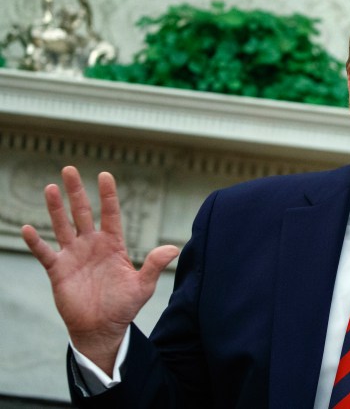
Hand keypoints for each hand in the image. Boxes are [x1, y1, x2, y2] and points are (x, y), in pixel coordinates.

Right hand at [21, 166, 178, 373]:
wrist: (102, 328)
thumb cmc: (123, 307)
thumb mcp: (143, 286)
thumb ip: (155, 265)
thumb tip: (174, 247)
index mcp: (113, 245)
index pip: (110, 214)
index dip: (108, 195)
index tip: (105, 175)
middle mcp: (92, 245)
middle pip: (82, 213)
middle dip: (76, 191)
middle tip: (69, 169)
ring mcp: (74, 256)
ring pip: (62, 226)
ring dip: (55, 208)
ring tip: (50, 188)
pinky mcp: (58, 270)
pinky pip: (45, 253)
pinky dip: (36, 241)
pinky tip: (29, 228)